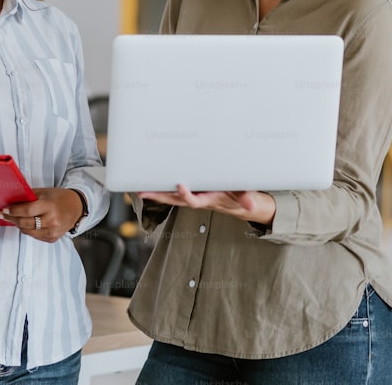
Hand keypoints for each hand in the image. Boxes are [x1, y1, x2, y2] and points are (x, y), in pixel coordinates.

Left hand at [0, 188, 83, 242]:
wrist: (76, 208)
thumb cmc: (58, 198)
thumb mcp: (44, 192)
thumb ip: (29, 197)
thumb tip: (10, 201)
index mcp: (50, 206)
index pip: (27, 211)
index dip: (13, 211)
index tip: (3, 210)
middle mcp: (52, 220)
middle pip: (25, 223)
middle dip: (11, 219)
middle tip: (1, 215)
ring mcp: (52, 232)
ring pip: (27, 231)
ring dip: (18, 224)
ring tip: (12, 218)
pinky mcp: (52, 239)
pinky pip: (34, 236)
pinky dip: (28, 229)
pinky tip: (26, 223)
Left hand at [138, 185, 275, 225]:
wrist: (243, 204)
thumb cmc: (242, 197)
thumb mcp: (247, 197)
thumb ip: (247, 199)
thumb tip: (251, 205)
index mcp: (211, 200)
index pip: (196, 200)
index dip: (187, 195)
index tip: (180, 186)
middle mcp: (200, 200)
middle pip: (176, 201)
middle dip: (160, 197)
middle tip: (144, 192)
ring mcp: (195, 197)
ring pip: (172, 198)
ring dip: (156, 195)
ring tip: (140, 190)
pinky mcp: (193, 193)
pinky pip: (174, 193)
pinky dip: (162, 191)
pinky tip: (149, 187)